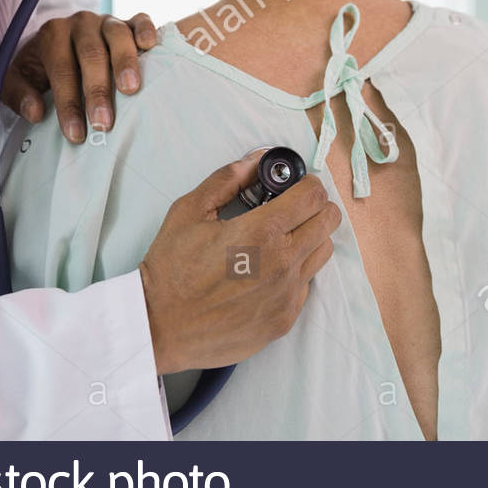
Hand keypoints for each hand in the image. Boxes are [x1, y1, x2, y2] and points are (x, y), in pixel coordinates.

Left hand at [2, 11, 156, 142]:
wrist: (59, 41)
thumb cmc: (41, 68)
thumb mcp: (17, 80)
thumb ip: (19, 95)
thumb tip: (36, 113)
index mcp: (52, 35)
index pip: (61, 69)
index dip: (68, 103)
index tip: (76, 134)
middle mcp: (80, 24)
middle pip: (91, 54)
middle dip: (97, 90)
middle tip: (104, 122)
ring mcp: (106, 20)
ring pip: (117, 36)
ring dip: (125, 63)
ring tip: (131, 90)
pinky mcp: (128, 21)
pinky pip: (140, 20)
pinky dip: (146, 29)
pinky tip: (149, 45)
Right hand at [139, 151, 340, 374]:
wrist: (158, 327)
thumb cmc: (170, 269)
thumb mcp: (189, 211)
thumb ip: (228, 179)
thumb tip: (258, 160)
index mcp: (262, 232)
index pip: (314, 196)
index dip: (307, 184)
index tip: (296, 186)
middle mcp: (283, 263)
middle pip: (328, 220)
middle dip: (314, 207)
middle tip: (292, 208)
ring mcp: (287, 294)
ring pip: (323, 252)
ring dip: (309, 238)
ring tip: (279, 239)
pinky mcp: (284, 319)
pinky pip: (306, 285)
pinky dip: (294, 272)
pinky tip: (266, 272)